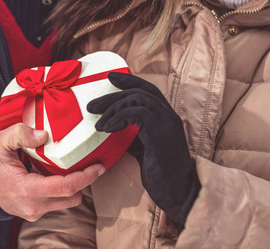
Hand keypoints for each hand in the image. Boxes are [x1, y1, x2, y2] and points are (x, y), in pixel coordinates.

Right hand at [0, 123, 104, 221]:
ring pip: (67, 202)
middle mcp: (33, 206)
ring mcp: (34, 212)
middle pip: (72, 197)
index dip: (86, 177)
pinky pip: (57, 202)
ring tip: (71, 167)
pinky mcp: (35, 213)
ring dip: (73, 186)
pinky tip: (55, 174)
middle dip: (84, 181)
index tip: (98, 166)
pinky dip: (61, 189)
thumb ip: (21, 133)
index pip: (65, 187)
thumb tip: (44, 135)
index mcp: (26, 189)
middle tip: (89, 163)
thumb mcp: (0, 142)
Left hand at [87, 72, 200, 228]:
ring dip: (112, 108)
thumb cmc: (160, 172)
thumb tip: (112, 128)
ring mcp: (167, 121)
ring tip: (96, 123)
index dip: (129, 80)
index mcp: (165, 116)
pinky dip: (117, 118)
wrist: (178, 191)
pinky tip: (106, 129)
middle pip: (138, 92)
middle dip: (111, 96)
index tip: (110, 78)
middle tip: (90, 105)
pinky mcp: (161, 131)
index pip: (147, 89)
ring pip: (136, 100)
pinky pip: (136, 113)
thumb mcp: (142, 148)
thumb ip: (132, 134)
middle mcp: (168, 114)